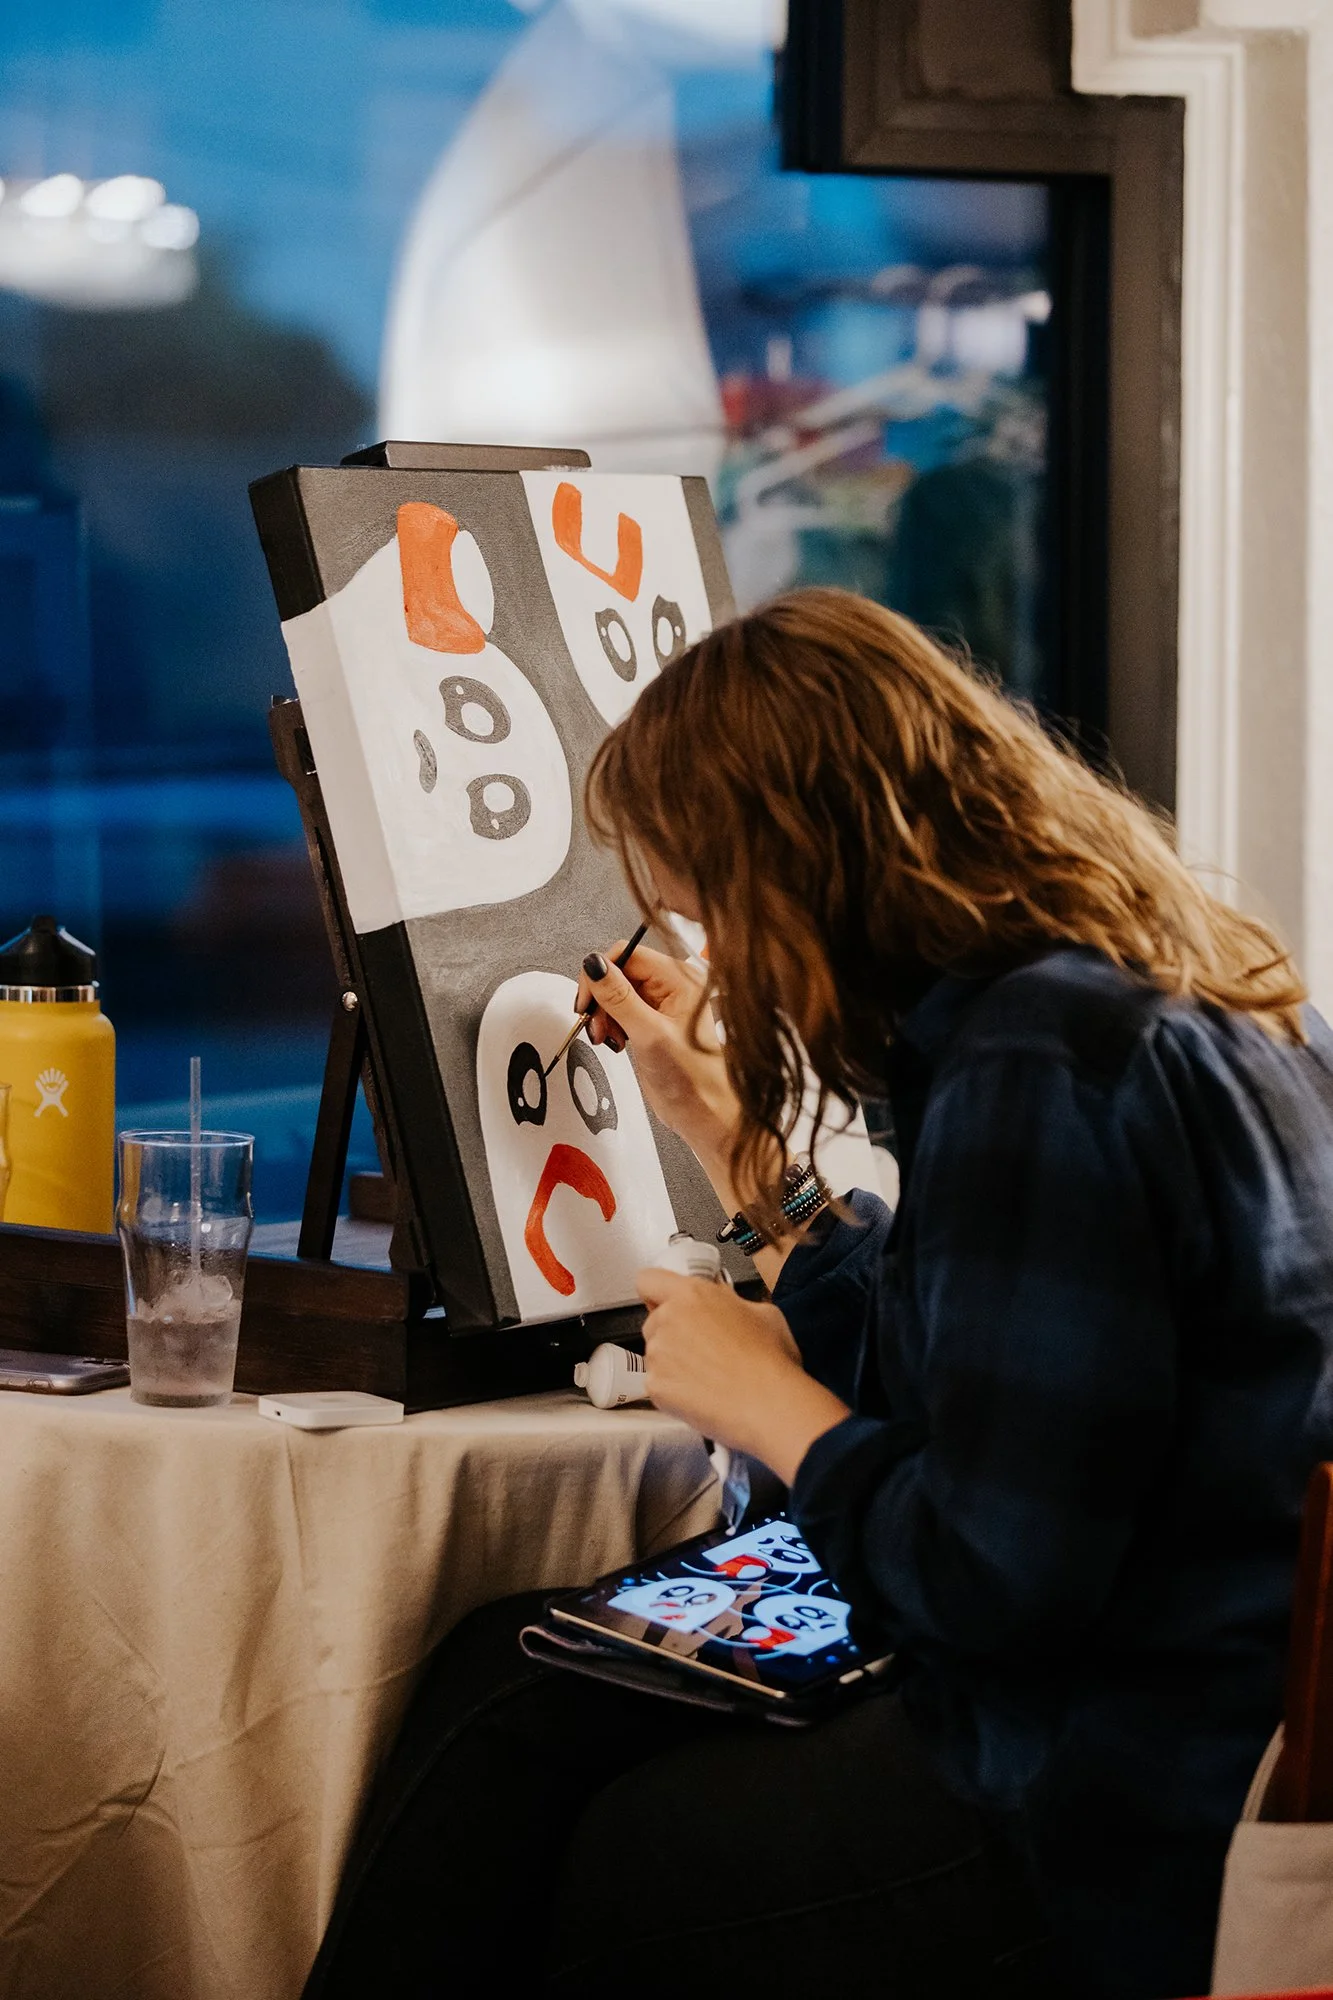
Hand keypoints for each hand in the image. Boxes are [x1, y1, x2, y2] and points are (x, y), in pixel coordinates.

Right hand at [576, 942, 739, 1161]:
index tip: (587, 1000)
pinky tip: (617, 1042)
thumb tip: (594, 965)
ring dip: (604, 1014)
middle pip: (619, 972)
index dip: (601, 974)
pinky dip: (611, 1024)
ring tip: (610, 1038)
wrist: (705, 1113)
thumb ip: (619, 998)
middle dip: (601, 998)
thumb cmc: (694, 1080)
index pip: (627, 954)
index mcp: (680, 979)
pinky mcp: (652, 1023)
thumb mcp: (650, 1035)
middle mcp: (672, 987)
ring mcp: (662, 1005)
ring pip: (616, 992)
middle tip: (598, 1026)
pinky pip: (621, 1010)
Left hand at [638, 1269, 849, 1485]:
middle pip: (653, 1321)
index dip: (656, 1292)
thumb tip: (726, 1306)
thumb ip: (731, 1302)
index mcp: (692, 1294)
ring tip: (707, 1376)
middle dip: (671, 1332)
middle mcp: (667, 1319)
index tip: (669, 1303)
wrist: (767, 1405)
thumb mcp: (762, 1312)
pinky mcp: (655, 1386)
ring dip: (673, 1362)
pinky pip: (658, 1384)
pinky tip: (701, 1395)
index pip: (648, 1280)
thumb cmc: (770, 1359)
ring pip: (656, 1353)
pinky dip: (674, 1390)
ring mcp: (658, 1354)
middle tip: (701, 1349)